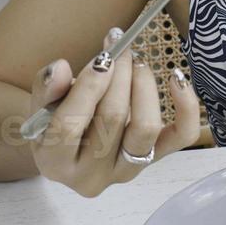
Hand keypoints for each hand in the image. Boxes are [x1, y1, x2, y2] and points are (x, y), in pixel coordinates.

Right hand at [27, 26, 202, 196]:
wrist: (72, 146)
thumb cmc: (54, 120)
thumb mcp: (40, 105)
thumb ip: (47, 87)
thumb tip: (61, 68)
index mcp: (54, 163)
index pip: (69, 126)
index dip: (87, 88)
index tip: (102, 57)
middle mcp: (90, 176)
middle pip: (112, 120)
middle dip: (119, 76)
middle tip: (120, 48)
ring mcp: (126, 172)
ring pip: (145, 128)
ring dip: (144, 86)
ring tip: (136, 62)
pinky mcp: (155, 161)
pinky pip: (181, 136)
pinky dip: (186, 107)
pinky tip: (177, 78)